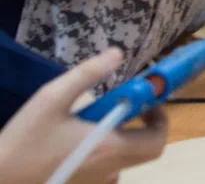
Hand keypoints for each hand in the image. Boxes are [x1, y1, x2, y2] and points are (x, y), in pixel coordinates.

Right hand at [0, 48, 167, 183]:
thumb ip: (87, 73)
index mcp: (109, 147)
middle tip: (126, 105)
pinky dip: (106, 152)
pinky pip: (107, 169)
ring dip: (124, 137)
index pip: (157, 140)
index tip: (146, 99)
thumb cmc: (24, 139)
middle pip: (147, 151)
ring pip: (127, 160)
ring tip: (98, 118)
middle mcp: (109, 169)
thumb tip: (118, 53)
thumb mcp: (51, 98)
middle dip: (146, 125)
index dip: (160, 117)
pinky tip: (81, 140)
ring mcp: (96, 182)